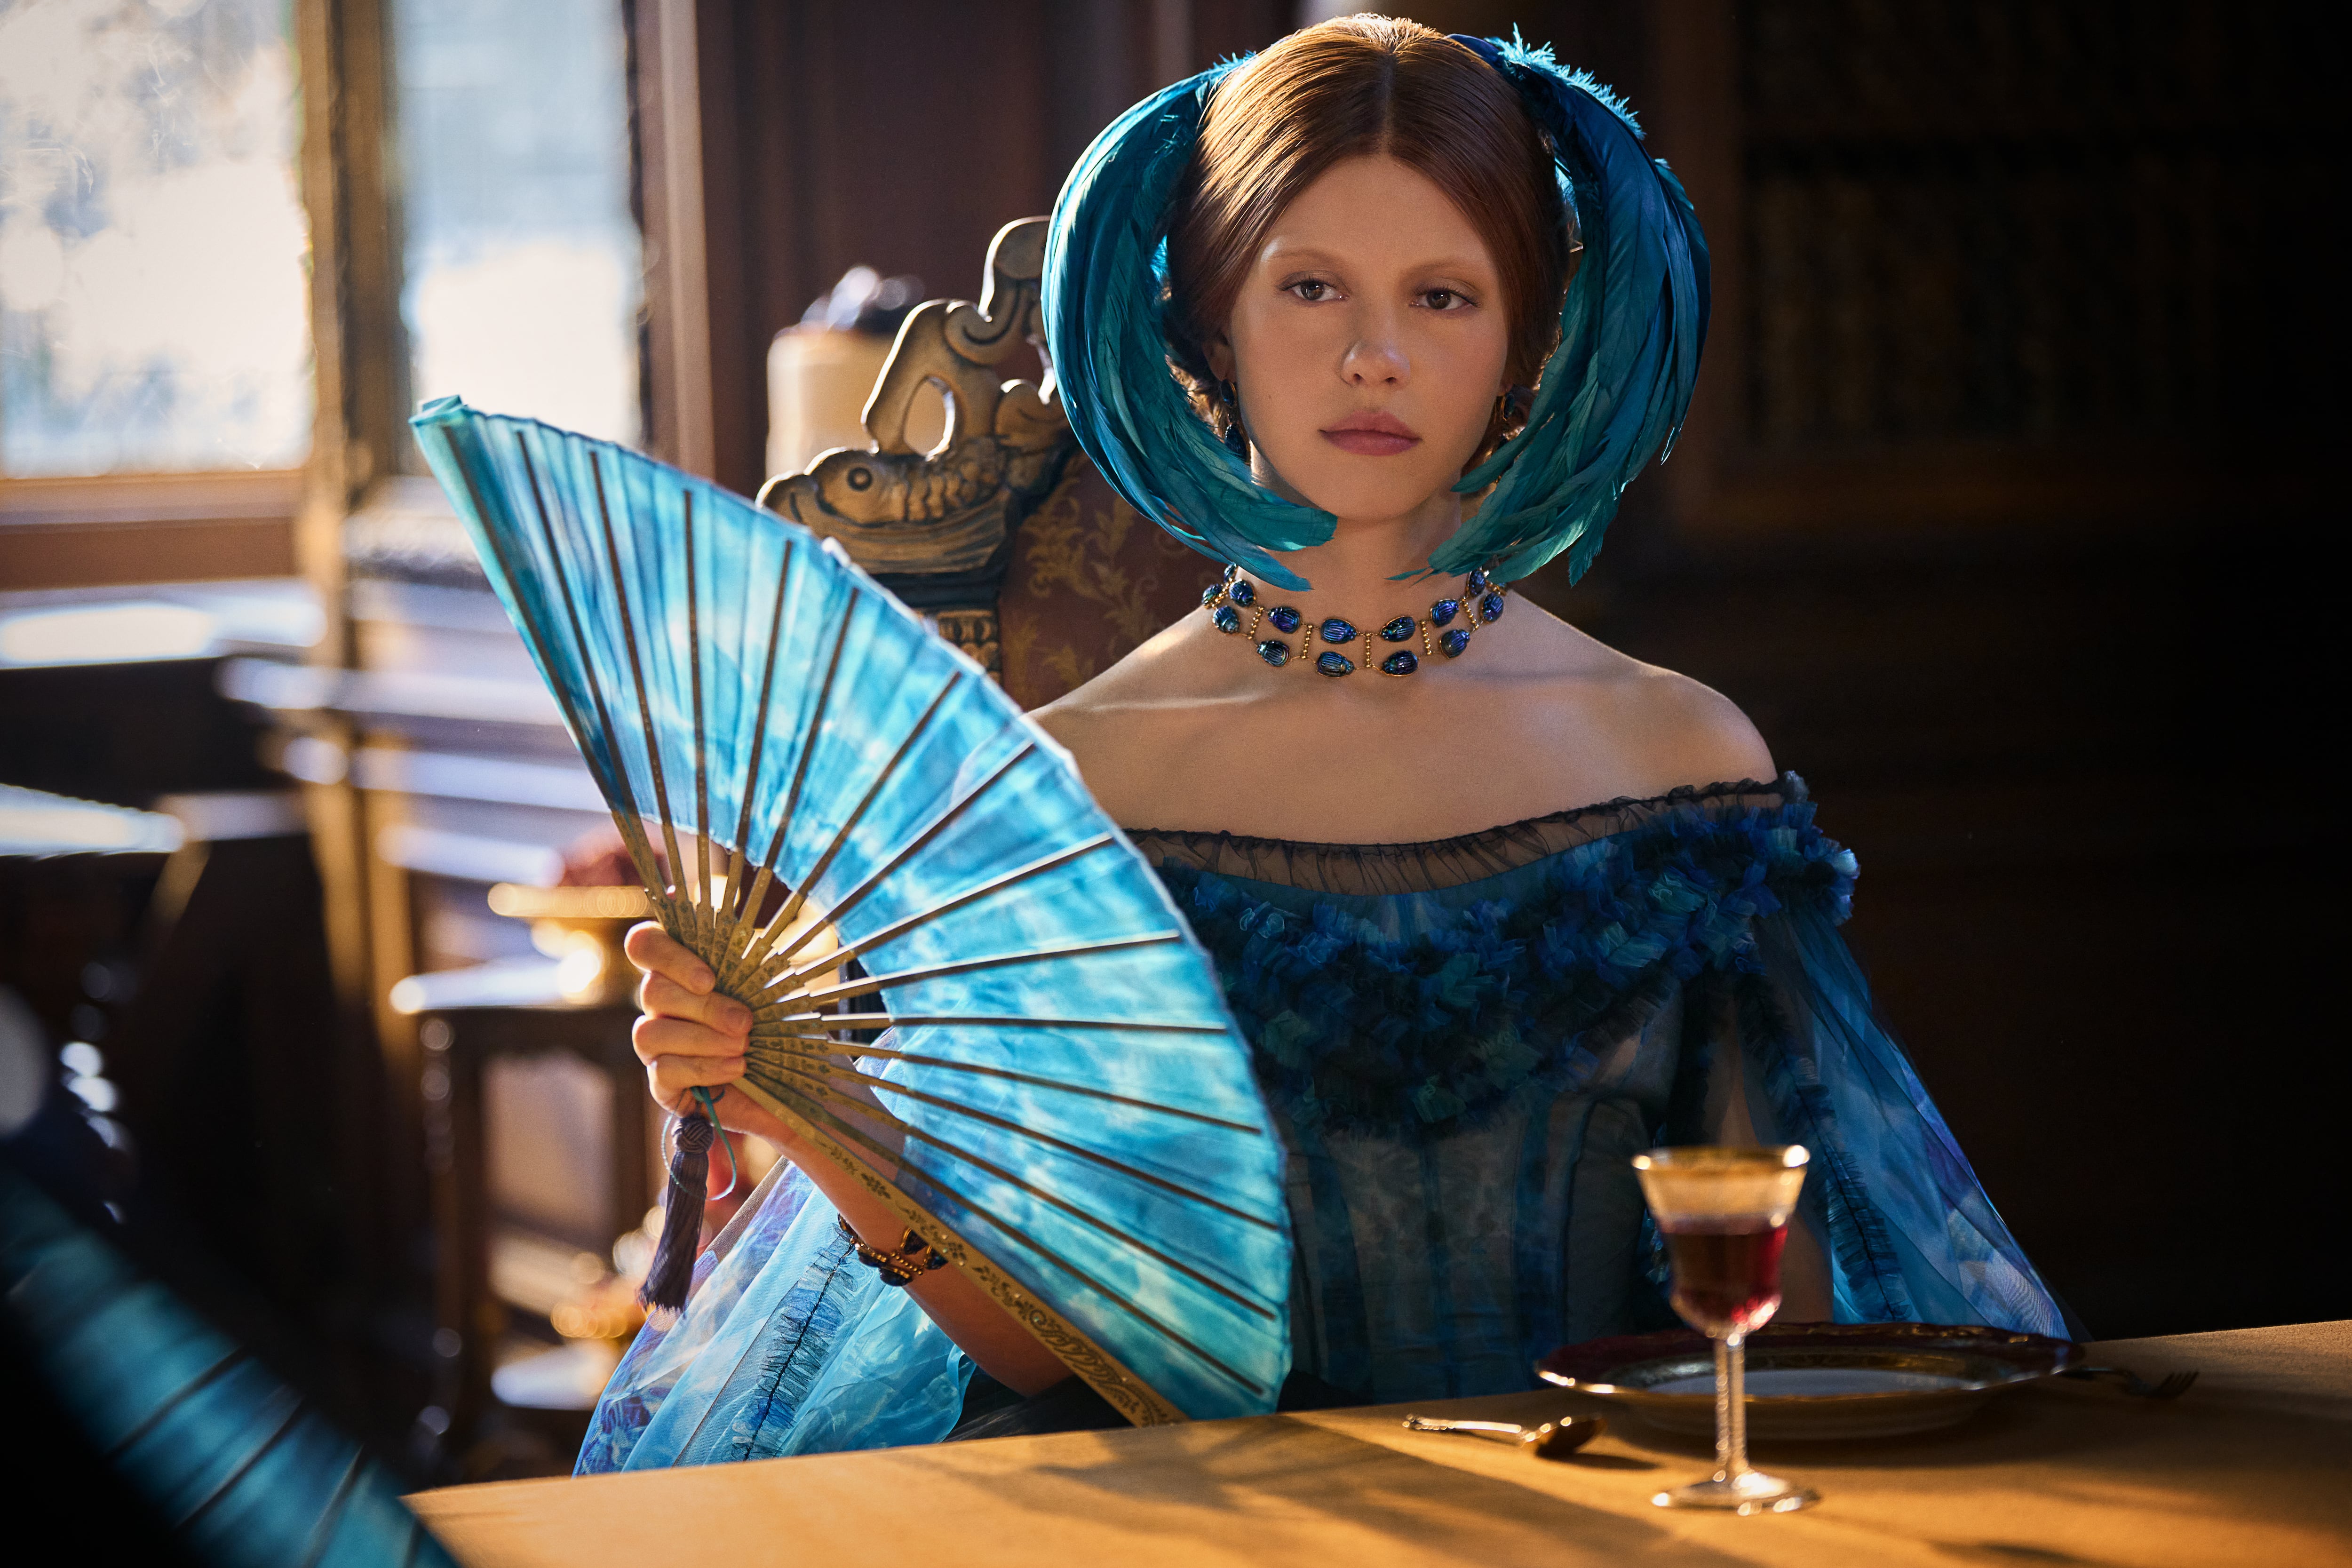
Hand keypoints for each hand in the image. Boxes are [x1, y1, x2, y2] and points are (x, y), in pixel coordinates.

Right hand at [623, 923, 791, 1145]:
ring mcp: (654, 1043)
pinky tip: (735, 1067)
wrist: (785, 1080)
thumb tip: (749, 943)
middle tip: (744, 1021)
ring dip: (702, 1039)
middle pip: (652, 990)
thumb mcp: (767, 990)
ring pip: (650, 1032)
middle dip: (704, 1007)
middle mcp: (658, 1002)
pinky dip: (704, 1068)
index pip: (644, 944)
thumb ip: (749, 965)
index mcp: (679, 967)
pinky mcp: (661, 1081)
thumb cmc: (771, 1023)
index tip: (709, 978)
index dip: (668, 956)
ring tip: (743, 1046)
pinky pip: (664, 1071)